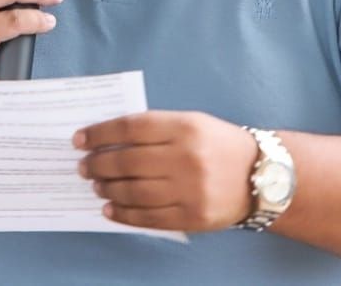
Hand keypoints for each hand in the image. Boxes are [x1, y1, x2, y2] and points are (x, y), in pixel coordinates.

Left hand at [73, 111, 257, 232]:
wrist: (261, 176)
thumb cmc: (216, 143)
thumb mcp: (190, 122)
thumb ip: (154, 128)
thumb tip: (108, 139)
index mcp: (184, 128)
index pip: (130, 128)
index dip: (100, 133)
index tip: (79, 139)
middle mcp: (186, 158)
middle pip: (128, 161)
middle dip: (98, 164)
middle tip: (83, 166)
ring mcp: (190, 190)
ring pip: (135, 192)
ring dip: (108, 189)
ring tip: (96, 185)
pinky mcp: (193, 217)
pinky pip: (150, 218)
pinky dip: (124, 215)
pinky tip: (110, 209)